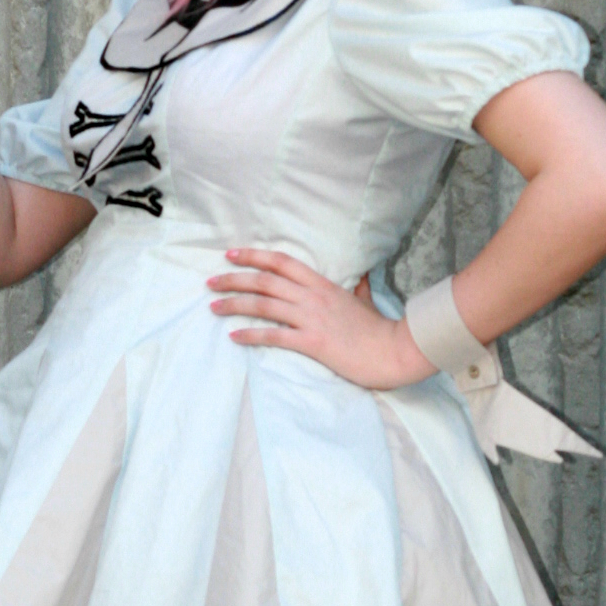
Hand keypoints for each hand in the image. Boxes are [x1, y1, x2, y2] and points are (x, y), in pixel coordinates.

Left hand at [207, 249, 436, 391]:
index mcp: (322, 284)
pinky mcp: (313, 342)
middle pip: (265, 281)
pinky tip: (234, 336)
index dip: (254, 255)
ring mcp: (312, 318)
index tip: (230, 254)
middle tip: (211, 281)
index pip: (281, 262)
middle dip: (234, 279)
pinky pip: (275, 336)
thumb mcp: (365, 302)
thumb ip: (358, 288)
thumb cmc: (379, 329)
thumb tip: (361, 278)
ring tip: (213, 307)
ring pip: (264, 305)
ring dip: (235, 304)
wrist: (395, 350)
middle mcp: (313, 297)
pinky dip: (252, 334)